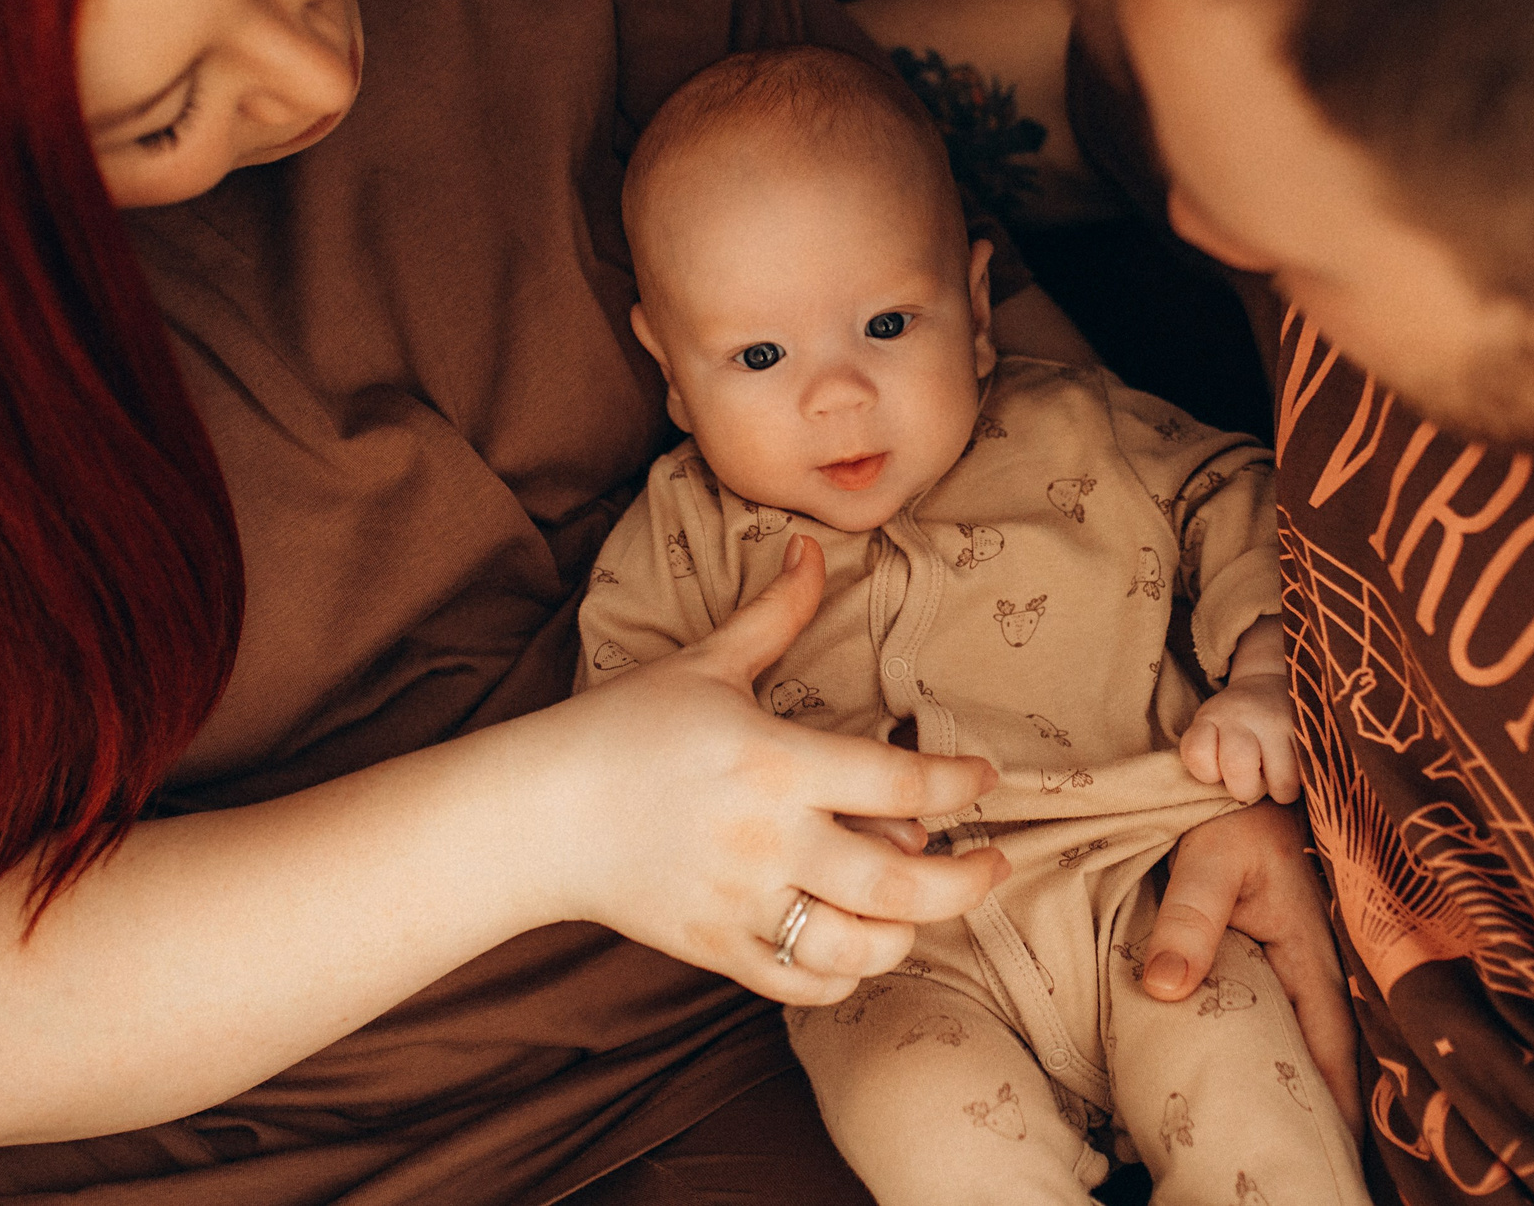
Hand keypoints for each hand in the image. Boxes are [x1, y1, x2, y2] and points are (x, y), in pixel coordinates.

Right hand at [556, 536, 1007, 1003]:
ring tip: (924, 906)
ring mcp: (743, 902)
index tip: (984, 778)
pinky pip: (805, 984)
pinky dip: (847, 974)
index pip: (901, 784)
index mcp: (776, 763)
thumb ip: (773, 614)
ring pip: (860, 947)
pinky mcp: (717, 948)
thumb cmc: (623, 729)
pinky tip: (860, 943)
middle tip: (995, 864)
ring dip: (909, 932)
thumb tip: (811, 550)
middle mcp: (769, 841)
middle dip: (967, 881)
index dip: (960, 783)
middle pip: (901, 883)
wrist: (537, 814)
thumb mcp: (706, 665)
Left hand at [1142, 802, 1359, 1128]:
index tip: (1321, 1154)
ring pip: (1301, 1041)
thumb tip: (1165, 988)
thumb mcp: (1208, 859)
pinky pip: (1279, 1019)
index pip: (1333, 1052)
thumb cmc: (1231, 817)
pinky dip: (1267, 1050)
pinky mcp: (1276, 961)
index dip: (1332, 1108)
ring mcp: (1297, 968)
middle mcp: (1314, 971)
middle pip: (1322, 1060)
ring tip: (1265, 1134)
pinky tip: (1242, 1078)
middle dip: (1312, 1110)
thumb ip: (1190, 920)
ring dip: (1289, 1081)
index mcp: (1311, 956)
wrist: (1236, 780)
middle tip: (1286, 1155)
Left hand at [1181, 672, 1302, 803]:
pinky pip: (1309, 776)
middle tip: (1251, 780)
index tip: (1217, 769)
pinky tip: (1297, 768)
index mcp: (1212, 717)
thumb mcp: (1209, 730)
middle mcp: (1243, 715)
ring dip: (1281, 789)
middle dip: (1244, 788)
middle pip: (1238, 768)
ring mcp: (1278, 721)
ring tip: (1277, 774)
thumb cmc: (1233, 724)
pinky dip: (1304, 781)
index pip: (1197, 753)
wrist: (1269, 685)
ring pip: (1283, 783)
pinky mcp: (1309, 730)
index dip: (1207, 772)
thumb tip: (1229, 800)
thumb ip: (1205, 760)